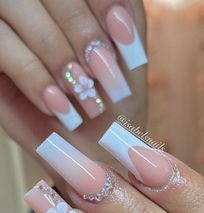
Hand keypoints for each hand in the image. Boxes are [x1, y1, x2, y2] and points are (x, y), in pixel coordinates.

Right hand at [0, 0, 147, 190]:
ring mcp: (7, 33)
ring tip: (82, 92)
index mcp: (68, 5)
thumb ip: (129, 14)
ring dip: (55, 52)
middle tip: (101, 70)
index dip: (101, 0)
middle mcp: (34, 10)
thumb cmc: (113, 102)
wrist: (97, 147)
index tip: (123, 33)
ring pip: (13, 7)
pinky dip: (32, 75)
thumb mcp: (131, 56)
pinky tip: (56, 105)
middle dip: (79, 28)